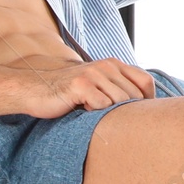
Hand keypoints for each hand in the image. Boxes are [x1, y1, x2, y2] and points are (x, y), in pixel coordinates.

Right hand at [15, 58, 155, 118]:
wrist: (36, 89)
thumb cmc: (68, 93)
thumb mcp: (97, 86)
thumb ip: (118, 90)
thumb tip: (145, 111)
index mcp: (114, 65)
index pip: (145, 81)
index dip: (147, 100)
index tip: (138, 116)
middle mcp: (106, 66)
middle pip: (133, 95)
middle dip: (126, 112)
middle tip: (110, 119)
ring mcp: (94, 73)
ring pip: (119, 101)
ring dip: (108, 113)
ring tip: (92, 111)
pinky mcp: (81, 84)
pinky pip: (102, 105)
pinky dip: (94, 113)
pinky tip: (82, 109)